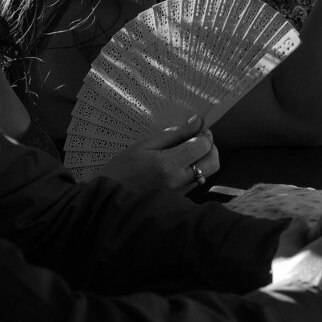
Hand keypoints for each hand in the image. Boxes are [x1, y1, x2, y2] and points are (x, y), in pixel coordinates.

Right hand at [101, 116, 218, 193]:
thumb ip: (174, 134)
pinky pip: (197, 180)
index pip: (204, 146)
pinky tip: (180, 164)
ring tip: (187, 151)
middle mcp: (179, 181)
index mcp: (168, 165)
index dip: (203, 135)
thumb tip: (198, 122)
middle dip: (210, 147)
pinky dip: (196, 169)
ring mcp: (180, 193)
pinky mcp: (179, 199)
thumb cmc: (122, 168)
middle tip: (196, 139)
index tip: (195, 130)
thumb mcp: (145, 144)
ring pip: (208, 172)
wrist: (108, 198)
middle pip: (213, 162)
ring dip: (204, 158)